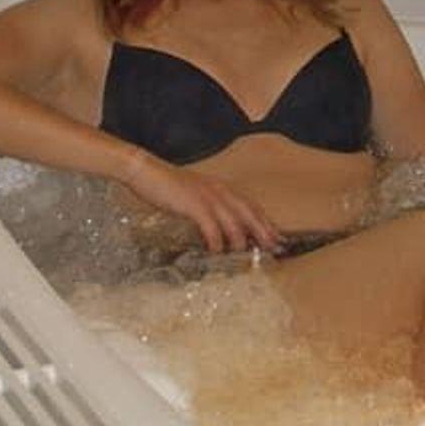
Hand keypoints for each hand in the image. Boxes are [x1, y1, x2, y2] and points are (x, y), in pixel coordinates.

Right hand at [121, 152, 283, 254]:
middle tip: (274, 248)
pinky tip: (216, 251)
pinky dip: (216, 240)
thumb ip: (209, 210)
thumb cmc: (168, 186)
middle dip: (264, 231)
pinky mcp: (193, 204)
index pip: (251, 206)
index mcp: (221, 188)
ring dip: (241, 240)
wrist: (146, 171)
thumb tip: (220, 231)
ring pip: (233, 221)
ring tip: (245, 254)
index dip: (266, 222)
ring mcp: (207, 196)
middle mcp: (219, 191)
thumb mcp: (195, 196)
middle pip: (249, 213)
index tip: (278, 238)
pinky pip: (211, 226)